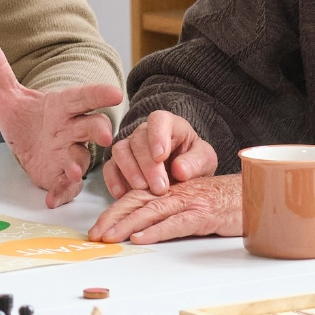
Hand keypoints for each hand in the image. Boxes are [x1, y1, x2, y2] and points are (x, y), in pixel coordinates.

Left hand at [0, 32, 123, 207]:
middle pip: (92, 127)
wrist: (26, 144)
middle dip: (99, 130)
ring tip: (72, 168)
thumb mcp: (6, 94)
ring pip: (81, 158)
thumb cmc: (26, 118)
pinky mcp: (60, 176)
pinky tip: (51, 199)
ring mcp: (68, 154)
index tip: (114, 93)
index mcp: (62, 106)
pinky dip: (60, 192)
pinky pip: (66, 186)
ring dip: (77, 164)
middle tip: (103, 134)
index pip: (82, 97)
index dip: (98, 95)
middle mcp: (70, 129)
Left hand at [87, 174, 242, 243]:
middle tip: (94, 236)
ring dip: (127, 226)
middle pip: (136, 204)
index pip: (134, 199)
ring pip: (152, 212)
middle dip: (112, 219)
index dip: (113, 213)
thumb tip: (141, 230)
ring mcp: (190, 203)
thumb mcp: (190, 205)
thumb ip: (168, 213)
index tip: (96, 229)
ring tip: (109, 238)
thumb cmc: (222, 202)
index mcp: (169, 191)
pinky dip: (157, 231)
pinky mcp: (204, 215)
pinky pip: (177, 223)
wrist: (256, 195)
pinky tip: (142, 238)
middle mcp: (175, 193)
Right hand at [102, 110, 217, 198]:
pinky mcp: (118, 164)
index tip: (161, 156)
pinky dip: (114, 181)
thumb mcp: (205, 161)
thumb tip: (179, 170)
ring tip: (143, 190)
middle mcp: (144, 132)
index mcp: (169, 125)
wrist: (183, 176)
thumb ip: (195, 162)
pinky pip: (110, 168)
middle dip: (148, 166)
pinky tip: (123, 194)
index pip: (158, 120)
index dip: (157, 136)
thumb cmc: (193, 162)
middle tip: (160, 188)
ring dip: (130, 172)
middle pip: (138, 140)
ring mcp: (129, 147)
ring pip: (120, 151)